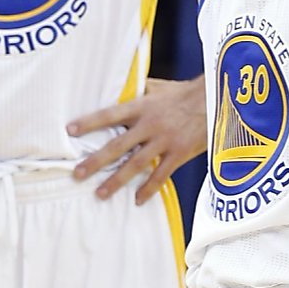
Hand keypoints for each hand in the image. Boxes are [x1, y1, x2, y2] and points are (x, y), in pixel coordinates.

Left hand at [68, 77, 206, 203]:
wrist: (219, 99)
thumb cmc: (187, 93)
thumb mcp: (161, 87)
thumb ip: (140, 91)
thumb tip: (119, 90)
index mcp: (143, 106)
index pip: (110, 114)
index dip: (90, 122)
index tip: (69, 130)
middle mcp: (150, 124)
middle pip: (117, 145)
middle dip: (95, 161)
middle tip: (76, 173)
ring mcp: (165, 141)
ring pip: (136, 164)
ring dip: (116, 180)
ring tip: (100, 193)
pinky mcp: (180, 154)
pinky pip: (161, 175)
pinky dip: (149, 189)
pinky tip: (137, 200)